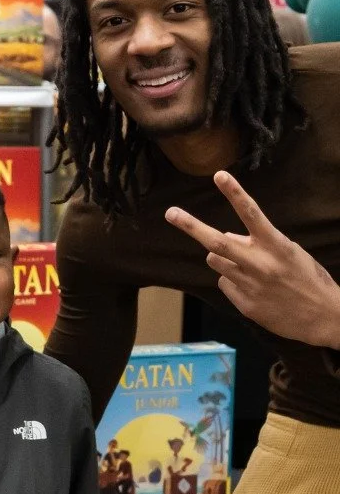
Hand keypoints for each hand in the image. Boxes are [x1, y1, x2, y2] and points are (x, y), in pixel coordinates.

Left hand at [165, 171, 339, 349]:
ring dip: (221, 256)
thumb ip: (259, 242)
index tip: (219, 175)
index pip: (252, 214)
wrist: (322, 317)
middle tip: (171, 213)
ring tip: (244, 264)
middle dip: (191, 226)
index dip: (235, 193)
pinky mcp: (244, 304)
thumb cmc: (307, 278)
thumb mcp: (289, 252)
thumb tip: (229, 236)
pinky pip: (224, 283)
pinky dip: (231, 280)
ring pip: (216, 261)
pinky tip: (253, 287)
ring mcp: (249, 285)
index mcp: (277, 247)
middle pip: (216, 242)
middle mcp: (260, 264)